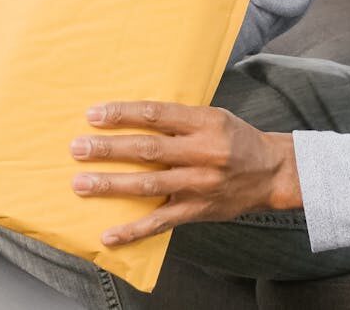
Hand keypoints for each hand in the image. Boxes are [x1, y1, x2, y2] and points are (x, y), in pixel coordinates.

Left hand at [68, 100, 301, 246]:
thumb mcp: (214, 116)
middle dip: (108, 149)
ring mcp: (199, 184)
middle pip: (147, 149)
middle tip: (77, 148)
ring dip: (111, 184)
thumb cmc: (236, 139)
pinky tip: (109, 235)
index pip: (155, 114)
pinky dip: (133, 231)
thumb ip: (178, 118)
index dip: (122, 114)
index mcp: (204, 123)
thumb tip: (132, 115)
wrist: (272, 172)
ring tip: (81, 183)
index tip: (93, 115)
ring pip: (148, 184)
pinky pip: (161, 222)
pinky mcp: (197, 210)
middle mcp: (201, 152)